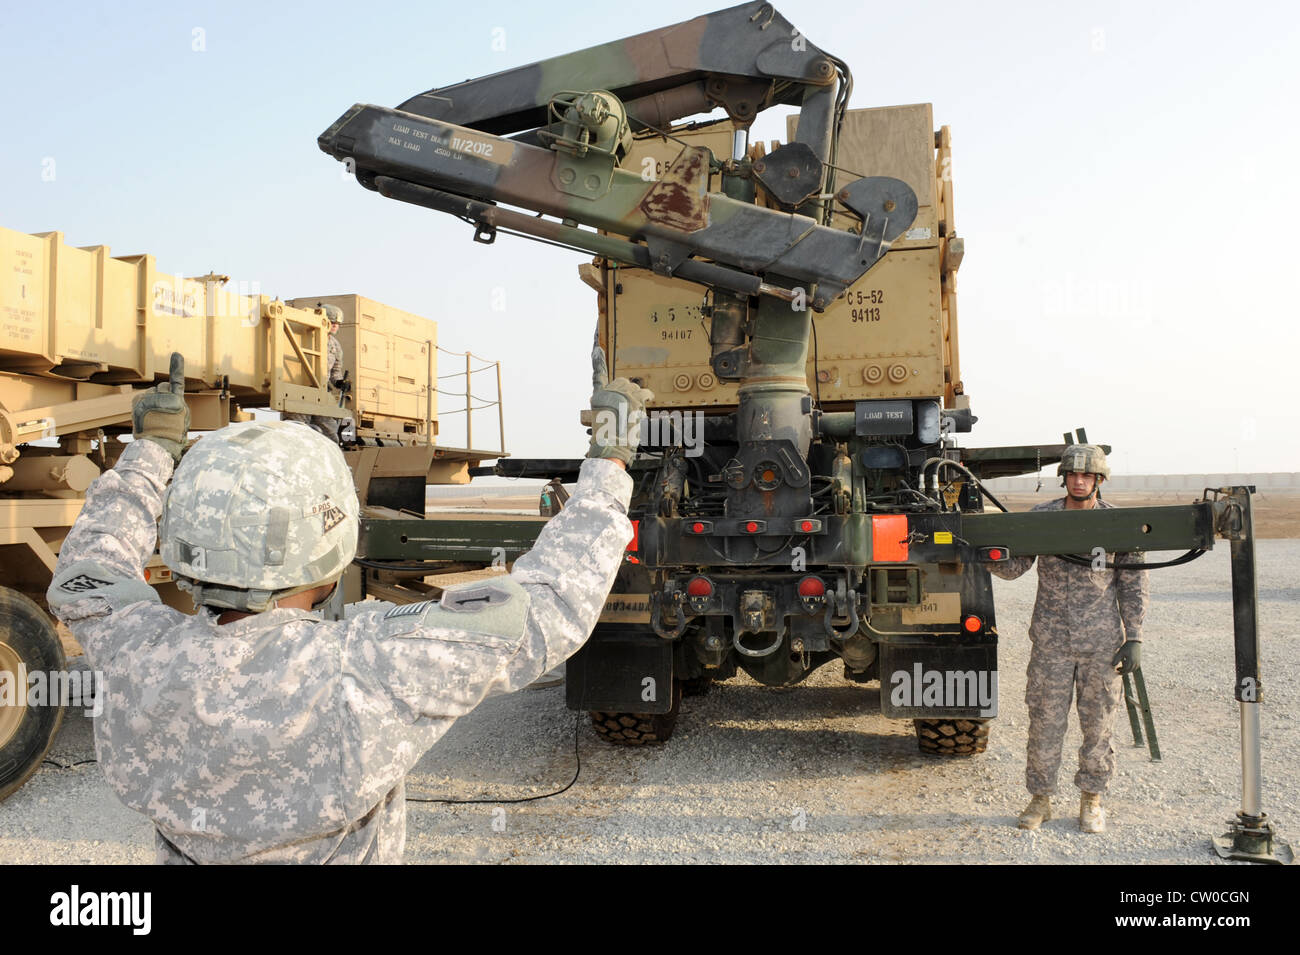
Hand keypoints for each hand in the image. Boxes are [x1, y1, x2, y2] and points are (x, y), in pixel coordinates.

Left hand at [132, 352, 189, 462]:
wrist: (157, 444)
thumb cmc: (173, 435)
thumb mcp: (182, 419)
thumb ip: (177, 405)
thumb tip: (169, 401)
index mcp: (177, 401)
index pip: (177, 381)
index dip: (177, 367)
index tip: (177, 355)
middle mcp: (162, 397)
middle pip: (163, 388)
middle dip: (163, 395)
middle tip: (163, 412)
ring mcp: (148, 398)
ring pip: (152, 393)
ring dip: (153, 401)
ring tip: (154, 417)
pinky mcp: (138, 401)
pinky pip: (142, 398)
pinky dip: (143, 404)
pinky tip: (146, 415)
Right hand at [587, 332, 652, 465]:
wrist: (612, 443)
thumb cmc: (605, 436)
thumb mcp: (599, 422)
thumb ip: (603, 411)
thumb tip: (606, 410)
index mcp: (598, 395)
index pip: (597, 373)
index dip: (597, 360)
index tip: (597, 348)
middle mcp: (610, 390)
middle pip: (622, 382)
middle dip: (626, 392)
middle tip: (627, 404)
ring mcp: (624, 393)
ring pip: (635, 389)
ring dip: (636, 397)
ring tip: (635, 408)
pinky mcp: (637, 399)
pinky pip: (645, 393)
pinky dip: (648, 396)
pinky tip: (650, 398)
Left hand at [1112, 640, 1140, 673]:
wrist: (1134, 642)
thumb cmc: (1126, 647)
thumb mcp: (1120, 652)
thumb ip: (1116, 659)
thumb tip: (1112, 665)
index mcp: (1131, 660)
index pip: (1126, 669)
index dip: (1121, 670)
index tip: (1116, 670)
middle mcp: (1135, 662)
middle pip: (1129, 670)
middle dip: (1123, 672)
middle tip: (1117, 671)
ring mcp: (1138, 662)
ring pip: (1132, 669)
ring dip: (1127, 670)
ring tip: (1121, 668)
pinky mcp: (1139, 661)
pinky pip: (1135, 667)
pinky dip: (1131, 668)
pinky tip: (1126, 666)